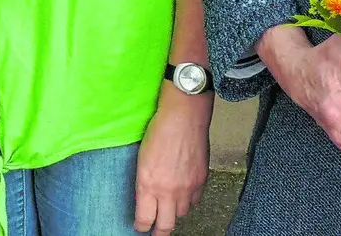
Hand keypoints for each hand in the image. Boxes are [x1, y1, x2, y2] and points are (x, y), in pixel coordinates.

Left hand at [133, 86, 210, 234]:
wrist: (184, 116)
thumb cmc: (159, 130)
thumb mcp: (141, 159)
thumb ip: (144, 182)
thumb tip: (146, 197)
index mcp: (148, 184)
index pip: (144, 220)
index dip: (141, 226)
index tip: (139, 227)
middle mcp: (167, 191)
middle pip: (165, 226)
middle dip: (159, 232)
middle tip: (155, 233)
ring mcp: (186, 188)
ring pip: (182, 214)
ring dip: (174, 213)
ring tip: (169, 208)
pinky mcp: (200, 181)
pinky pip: (195, 201)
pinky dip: (189, 200)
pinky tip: (184, 194)